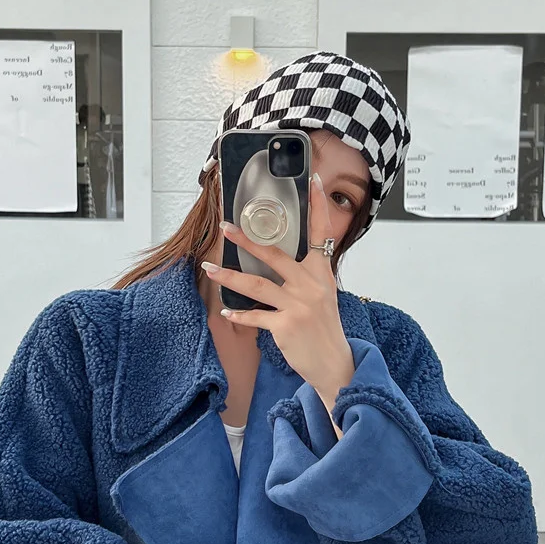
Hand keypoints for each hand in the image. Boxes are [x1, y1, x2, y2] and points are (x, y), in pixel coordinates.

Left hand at [201, 173, 353, 393]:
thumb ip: (307, 274)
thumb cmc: (325, 328)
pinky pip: (255, 317)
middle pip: (274, 256)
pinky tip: (225, 312)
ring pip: (256, 285)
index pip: (321, 232)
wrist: (335, 362)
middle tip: (225, 226)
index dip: (317, 206)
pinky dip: (239, 315)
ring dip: (229, 277)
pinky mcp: (286, 326)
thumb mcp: (323, 295)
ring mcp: (298, 305)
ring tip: (209, 268)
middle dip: (246, 241)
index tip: (312, 180)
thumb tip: (282, 258)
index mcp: (322, 273)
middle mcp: (311, 285)